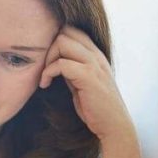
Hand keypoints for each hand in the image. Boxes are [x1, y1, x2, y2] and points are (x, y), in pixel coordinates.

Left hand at [39, 26, 135, 142]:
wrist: (113, 126)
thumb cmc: (96, 109)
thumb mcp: (82, 84)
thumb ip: (72, 71)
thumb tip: (55, 63)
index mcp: (96, 55)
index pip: (73, 30)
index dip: (56, 42)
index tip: (47, 62)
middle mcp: (96, 55)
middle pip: (66, 31)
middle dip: (49, 47)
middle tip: (44, 68)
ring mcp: (94, 65)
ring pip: (63, 42)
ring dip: (48, 58)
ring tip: (44, 77)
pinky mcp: (89, 77)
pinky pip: (62, 64)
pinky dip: (48, 72)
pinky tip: (45, 85)